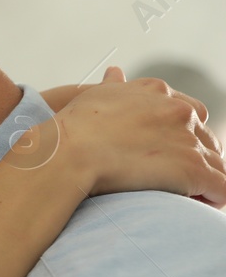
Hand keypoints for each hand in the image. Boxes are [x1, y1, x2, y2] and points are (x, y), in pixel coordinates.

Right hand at [33, 68, 225, 203]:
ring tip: (195, 197)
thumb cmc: (72, 129)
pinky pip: (221, 186)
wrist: (66, 153)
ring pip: (216, 163)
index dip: (183, 134)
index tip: (170, 151)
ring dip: (209, 179)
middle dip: (199, 157)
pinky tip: (207, 204)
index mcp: (157, 93)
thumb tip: (115, 73)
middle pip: (206, 138)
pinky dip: (218, 196)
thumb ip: (112, 86)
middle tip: (181, 178)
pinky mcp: (192, 169)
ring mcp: (187, 140)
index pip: (189, 112)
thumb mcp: (94, 97)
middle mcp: (178, 112)